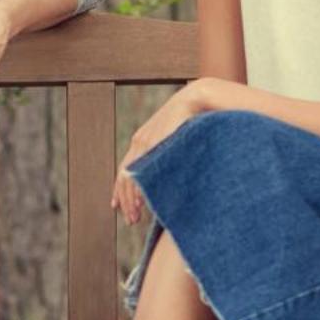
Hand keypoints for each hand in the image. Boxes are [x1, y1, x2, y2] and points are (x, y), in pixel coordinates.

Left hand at [111, 80, 219, 226]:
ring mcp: (143, 142)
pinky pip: (137, 171)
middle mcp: (139, 141)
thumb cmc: (196, 120)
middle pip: (123, 177)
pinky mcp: (150, 143)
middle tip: (131, 220)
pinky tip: (140, 204)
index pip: (127, 171)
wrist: (198, 99)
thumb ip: (172, 156)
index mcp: (144, 140)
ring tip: (134, 217)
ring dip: (130, 200)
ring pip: (127, 177)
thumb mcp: (180, 142)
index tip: (121, 208)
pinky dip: (136, 190)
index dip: (122, 191)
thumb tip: (176, 176)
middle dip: (125, 201)